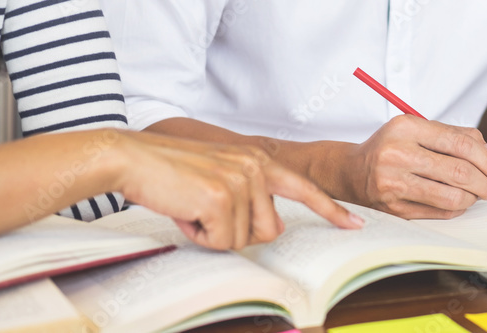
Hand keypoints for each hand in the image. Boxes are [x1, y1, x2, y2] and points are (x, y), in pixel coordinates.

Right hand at [113, 131, 363, 249]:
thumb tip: (272, 228)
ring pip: (242, 240)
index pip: (304, 188)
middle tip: (205, 211)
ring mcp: (240, 182)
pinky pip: (219, 242)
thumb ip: (250, 196)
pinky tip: (183, 210)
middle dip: (236, 233)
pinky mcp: (220, 198)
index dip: (331, 210)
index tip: (355, 225)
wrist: (132, 157)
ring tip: (191, 206)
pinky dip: (197, 235)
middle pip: (270, 232)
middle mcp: (255, 167)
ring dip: (213, 234)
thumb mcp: (219, 177)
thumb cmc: (171, 172)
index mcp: (258, 160)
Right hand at [341, 115, 486, 218]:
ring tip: (474, 194)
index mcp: (406, 127)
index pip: (461, 144)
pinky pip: (440, 212)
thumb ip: (456, 136)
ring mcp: (393, 183)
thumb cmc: (393, 148)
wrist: (350, 172)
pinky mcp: (393, 208)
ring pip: (453, 197)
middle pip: (461, 172)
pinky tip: (454, 201)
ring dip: (472, 199)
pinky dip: (456, 209)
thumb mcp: (417, 130)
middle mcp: (397, 154)